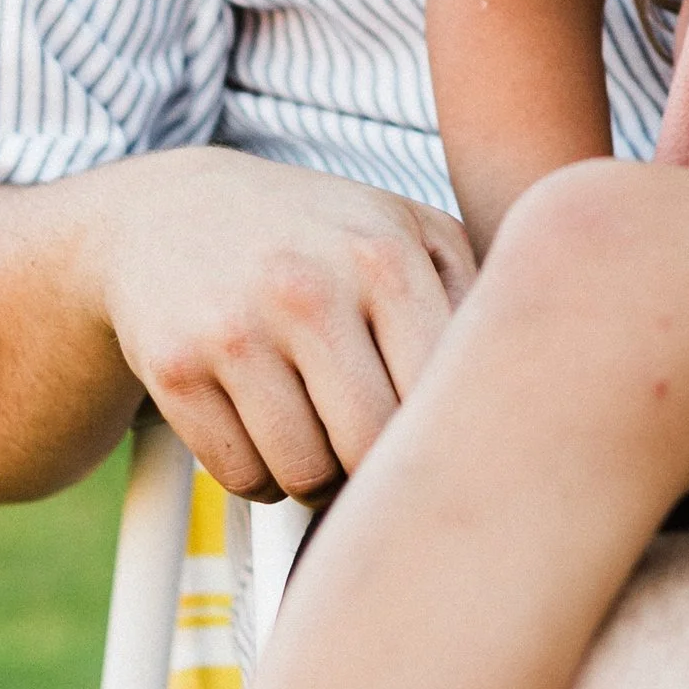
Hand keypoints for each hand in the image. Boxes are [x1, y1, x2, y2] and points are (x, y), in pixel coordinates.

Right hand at [88, 151, 474, 501]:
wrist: (167, 211)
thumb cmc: (315, 235)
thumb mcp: (404, 232)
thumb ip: (473, 299)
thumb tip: (522, 392)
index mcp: (384, 256)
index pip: (440, 396)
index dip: (441, 433)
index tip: (434, 434)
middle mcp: (310, 290)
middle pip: (372, 448)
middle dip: (374, 464)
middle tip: (368, 442)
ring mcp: (235, 330)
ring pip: (304, 475)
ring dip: (315, 474)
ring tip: (316, 427)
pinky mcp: (174, 369)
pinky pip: (242, 476)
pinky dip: (259, 473)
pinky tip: (263, 427)